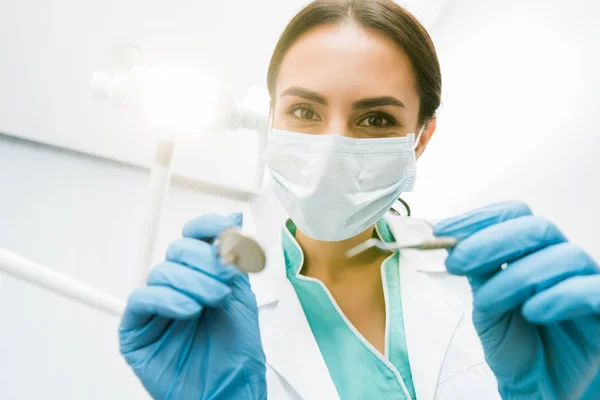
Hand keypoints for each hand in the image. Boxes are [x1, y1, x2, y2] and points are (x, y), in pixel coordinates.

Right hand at [119, 213, 266, 399]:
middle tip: (225, 280)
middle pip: (178, 251)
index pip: (194, 238)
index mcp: (200, 276)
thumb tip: (233, 219)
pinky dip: (167, 299)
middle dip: (205, 262)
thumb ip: (234, 258)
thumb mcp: (241, 296)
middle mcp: (177, 287)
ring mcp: (156, 307)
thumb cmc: (235, 351)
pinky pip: (141, 300)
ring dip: (192, 283)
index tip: (226, 230)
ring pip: (162, 273)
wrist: (228, 389)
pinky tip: (188, 310)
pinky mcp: (137, 329)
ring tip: (212, 302)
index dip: (208, 227)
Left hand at [433, 201, 599, 399]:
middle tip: (456, 263)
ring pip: (564, 256)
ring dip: (517, 277)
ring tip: (489, 303)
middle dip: (490, 242)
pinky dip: (559, 296)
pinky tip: (533, 312)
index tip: (442, 233)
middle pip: (537, 228)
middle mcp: (560, 262)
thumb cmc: (517, 347)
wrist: (539, 389)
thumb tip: (452, 240)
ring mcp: (585, 284)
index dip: (478, 219)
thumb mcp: (487, 307)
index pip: (513, 216)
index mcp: (531, 254)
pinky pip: (592, 290)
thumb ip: (478, 272)